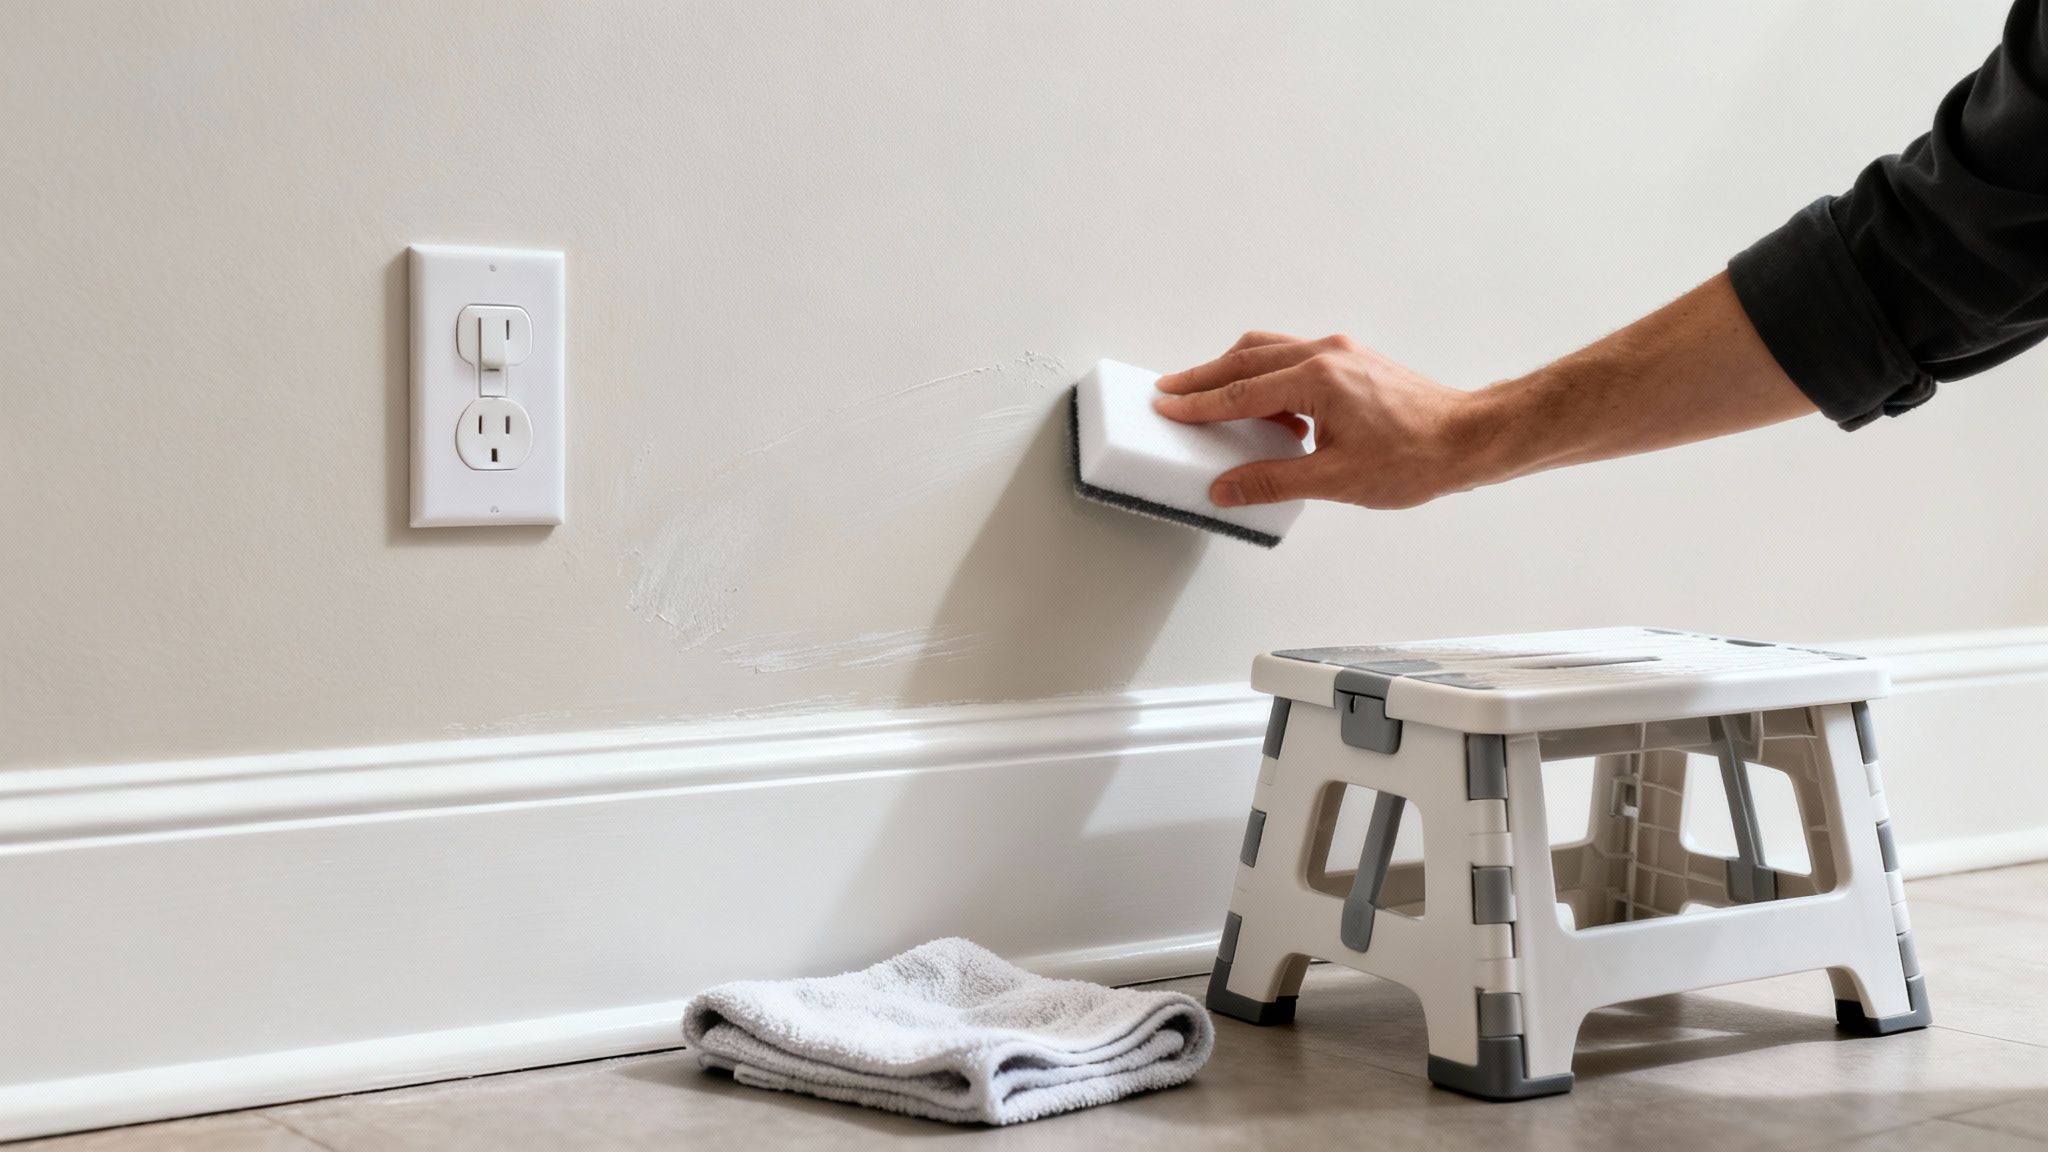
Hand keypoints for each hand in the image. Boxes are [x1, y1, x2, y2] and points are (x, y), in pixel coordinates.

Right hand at [1152, 332, 1486, 509]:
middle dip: (1204, 377)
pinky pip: (1295, 360)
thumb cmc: (1417, 456)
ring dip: (1234, 372)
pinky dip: (1267, 377)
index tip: (1166, 406)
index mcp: (1317, 378)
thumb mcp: (1336, 479)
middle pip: (1247, 358)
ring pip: (1270, 352)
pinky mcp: (1354, 362)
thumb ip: (1273, 481)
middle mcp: (1327, 354)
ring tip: (1206, 394)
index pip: (1240, 393)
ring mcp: (1342, 354)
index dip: (1198, 404)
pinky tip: (1264, 408)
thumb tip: (1228, 488)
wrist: (1470, 439)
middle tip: (1170, 390)